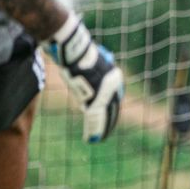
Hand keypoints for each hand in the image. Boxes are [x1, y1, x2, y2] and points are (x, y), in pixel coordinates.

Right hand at [44, 13, 124, 142]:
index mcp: (114, 78)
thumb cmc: (75, 54)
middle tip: (104, 135)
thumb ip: (87, 74)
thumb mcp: (85, 64)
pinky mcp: (96, 99)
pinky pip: (96, 118)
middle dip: (107, 123)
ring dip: (100, 128)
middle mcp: (114, 86)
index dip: (109, 111)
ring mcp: (106, 93)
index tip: (107, 120)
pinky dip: (94, 129)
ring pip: (104, 116)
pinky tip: (92, 138)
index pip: (113, 99)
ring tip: (97, 139)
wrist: (75, 50)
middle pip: (111, 110)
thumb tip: (80, 78)